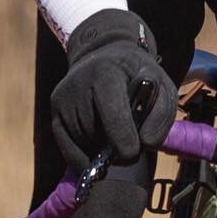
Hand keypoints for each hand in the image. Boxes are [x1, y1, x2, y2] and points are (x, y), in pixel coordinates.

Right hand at [50, 9, 177, 171]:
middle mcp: (77, 84)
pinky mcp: (55, 113)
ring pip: (83, 143)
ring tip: (115, 137)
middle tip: (130, 143)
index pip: (112, 112)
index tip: (133, 152)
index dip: (124, 138)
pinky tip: (98, 150)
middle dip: (115, 147)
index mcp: (106, 72)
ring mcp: (62, 100)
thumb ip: (162, 114)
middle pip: (97, 133)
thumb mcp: (161, 86)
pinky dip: (85, 157)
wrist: (105, 60)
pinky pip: (68, 150)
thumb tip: (145, 143)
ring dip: (102, 151)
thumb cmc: (137, 77)